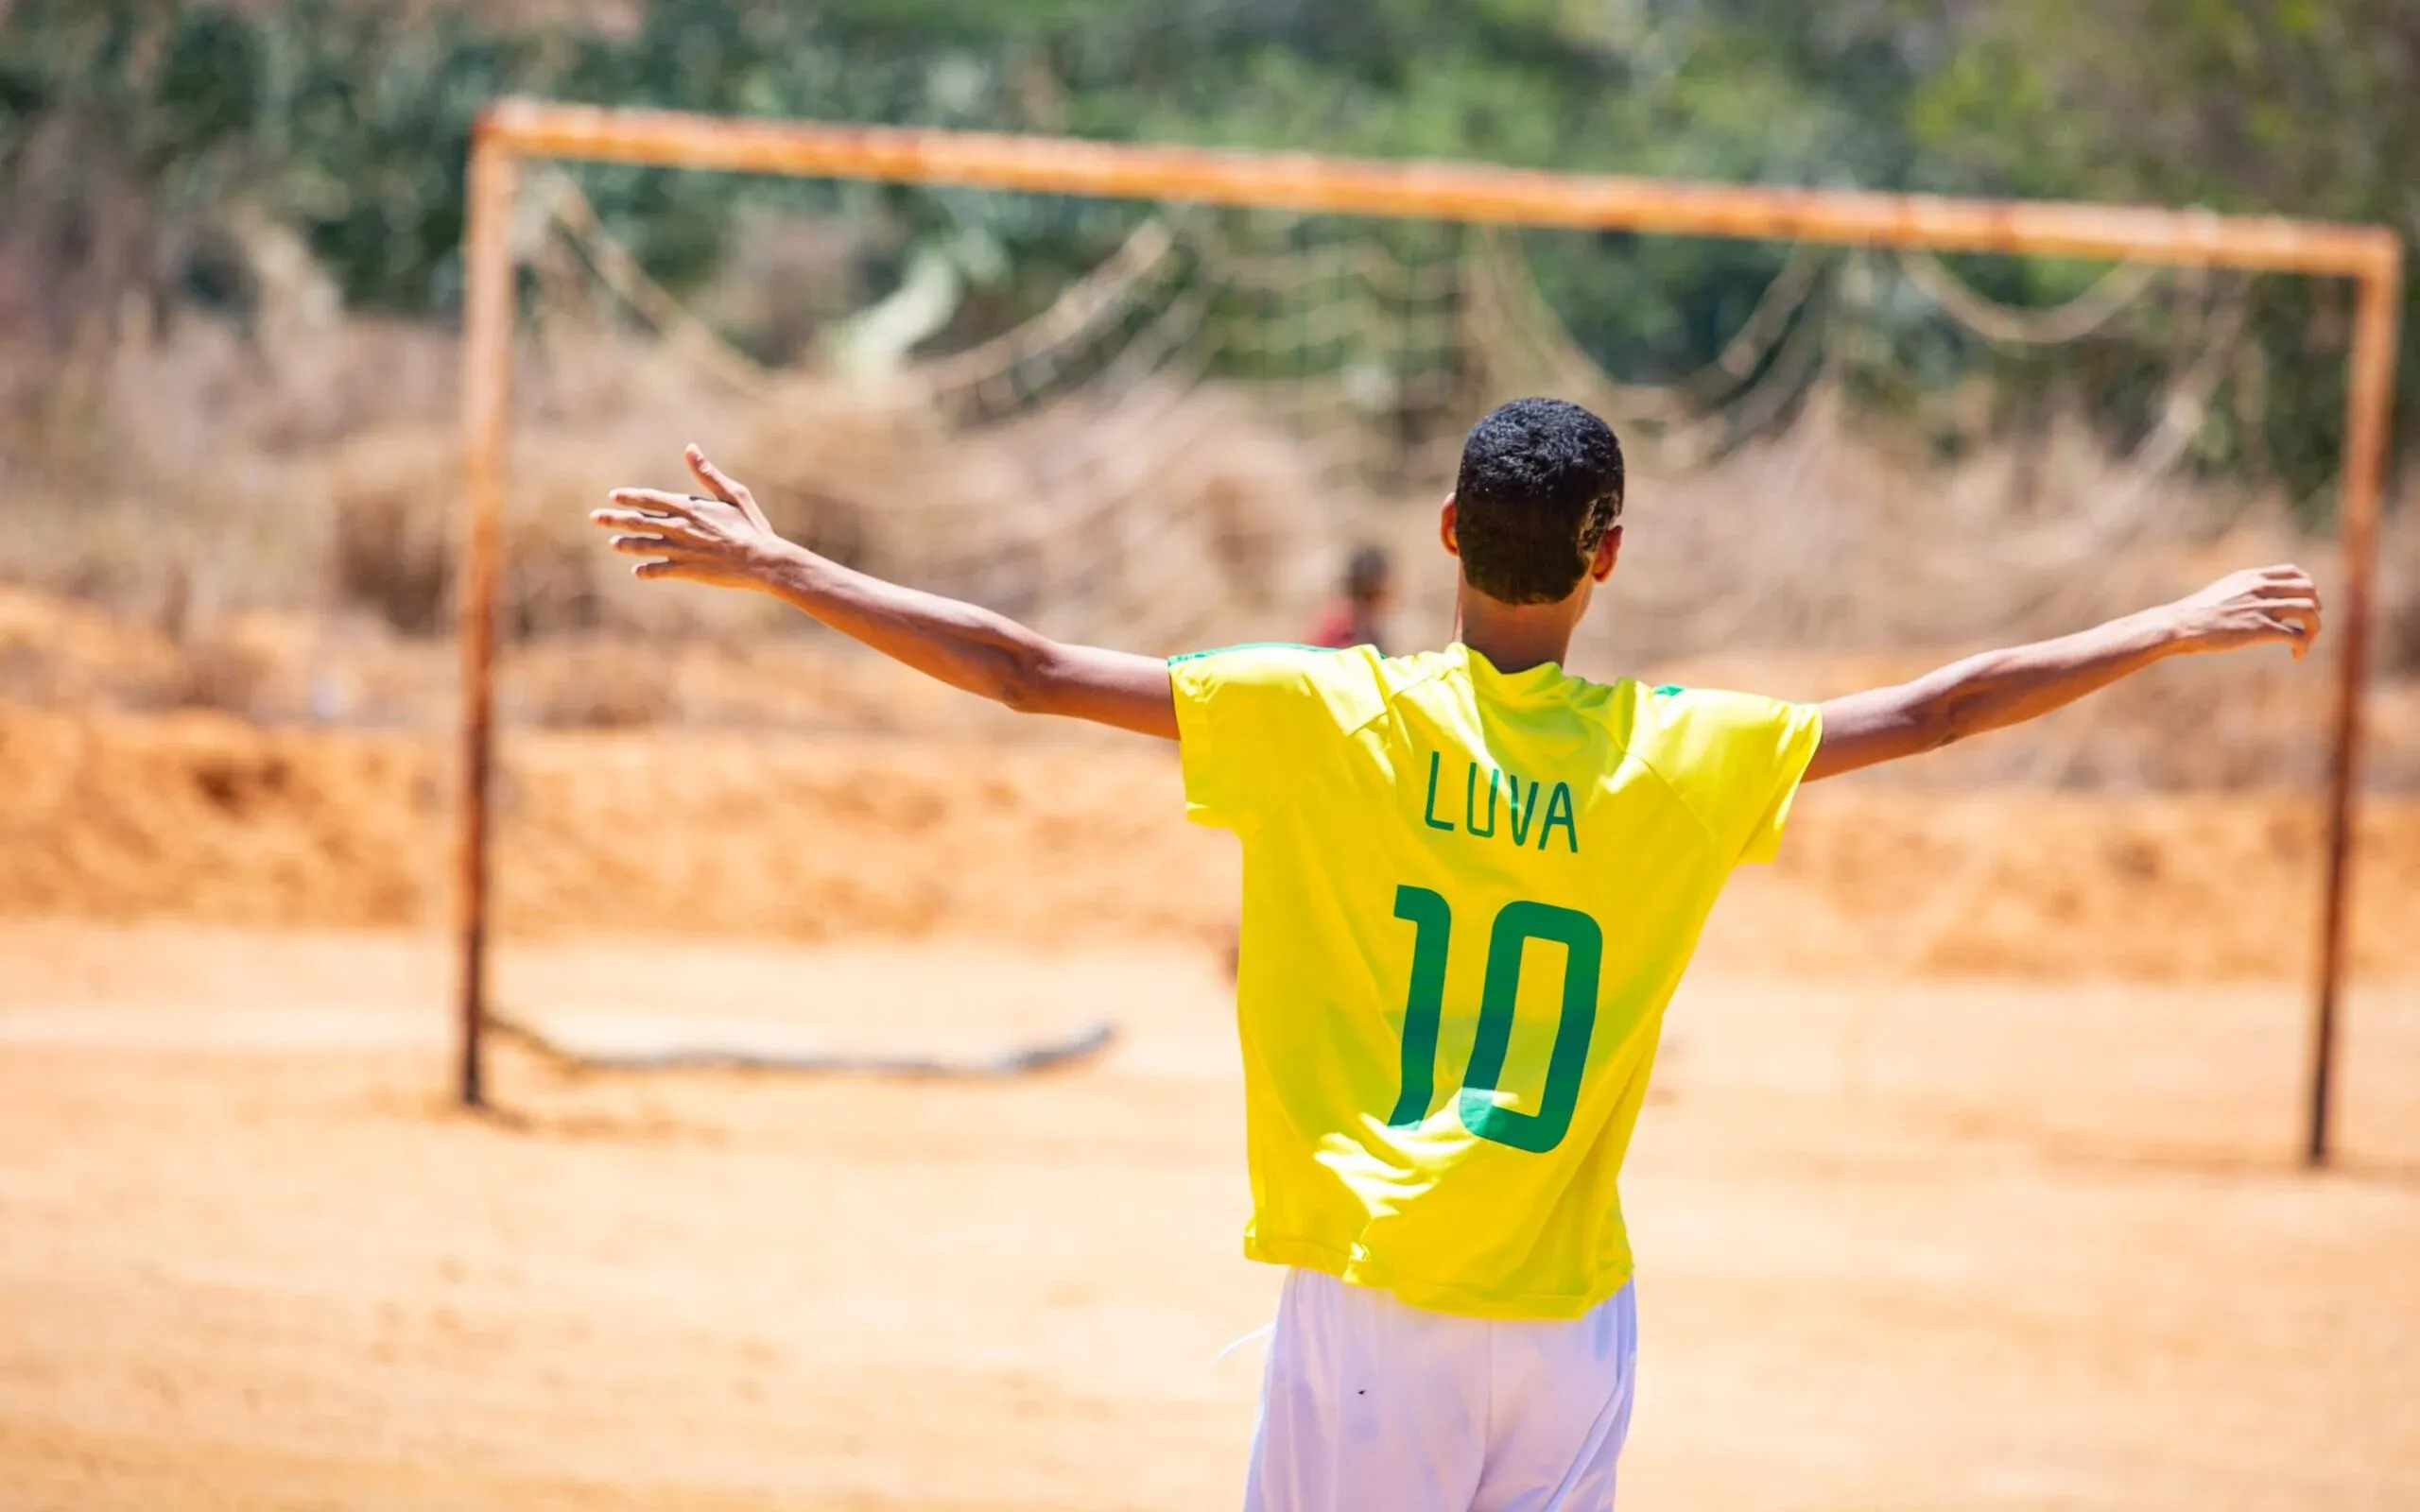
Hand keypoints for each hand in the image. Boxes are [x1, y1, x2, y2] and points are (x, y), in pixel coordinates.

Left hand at [590, 445, 796, 588]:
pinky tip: (637, 571)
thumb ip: (707, 474)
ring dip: (625, 544)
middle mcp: (679, 528)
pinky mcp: (686, 571)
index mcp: (689, 507)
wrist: (762, 561)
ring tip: (613, 543)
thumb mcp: (733, 494)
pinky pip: (659, 571)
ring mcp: (680, 551)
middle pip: (638, 521)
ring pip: (643, 546)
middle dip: (614, 519)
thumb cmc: (751, 527)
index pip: (649, 499)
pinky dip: (646, 571)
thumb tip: (690, 449)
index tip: (613, 496)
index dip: (629, 497)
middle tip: (595, 518)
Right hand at [2161, 564, 2323, 660]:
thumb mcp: (2222, 591)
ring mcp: (2263, 608)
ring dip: (2314, 629)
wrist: (2180, 625)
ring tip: (2305, 643)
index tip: (2304, 603)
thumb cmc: (2195, 614)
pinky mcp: (2262, 630)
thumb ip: (2243, 591)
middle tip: (2307, 625)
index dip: (2307, 588)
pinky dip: (2304, 647)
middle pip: (2309, 591)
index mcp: (2252, 577)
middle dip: (2315, 608)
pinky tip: (2296, 656)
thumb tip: (2253, 601)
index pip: (2295, 572)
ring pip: (2310, 612)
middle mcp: (2261, 588)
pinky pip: (2298, 636)